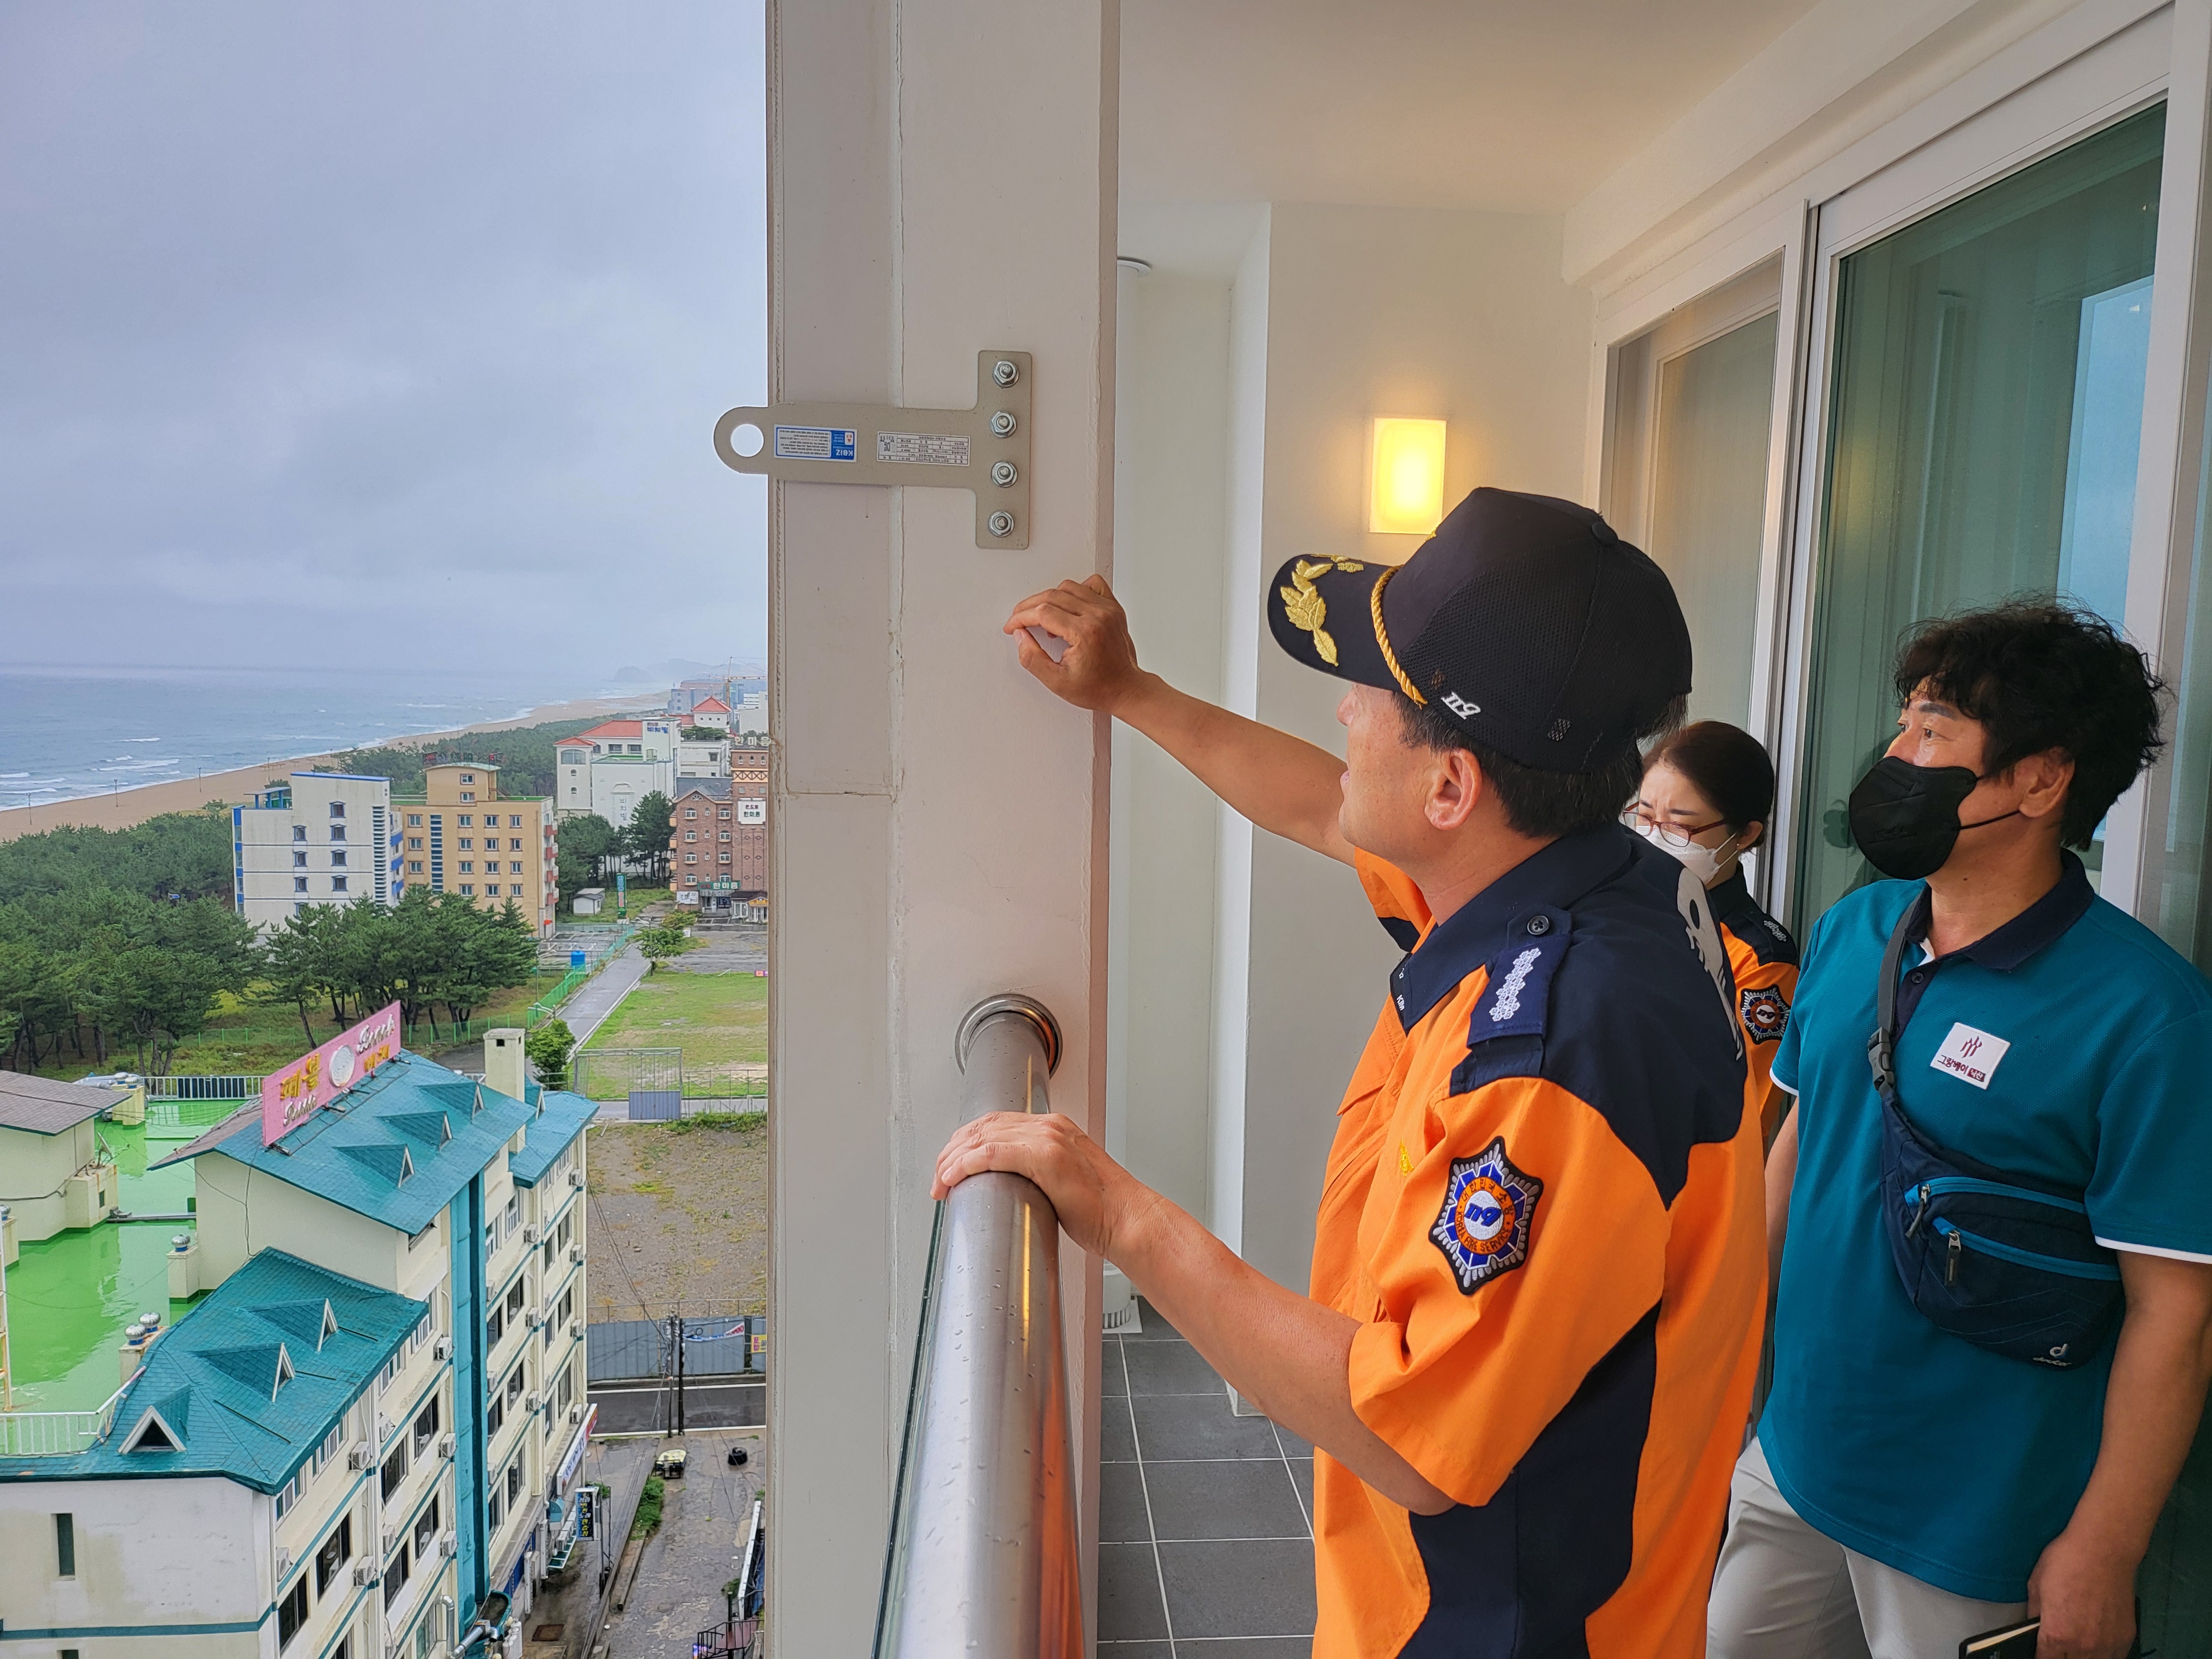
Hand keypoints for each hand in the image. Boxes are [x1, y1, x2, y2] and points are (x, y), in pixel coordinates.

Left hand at [931, 1110, 1155, 1261]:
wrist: (1127, 1220)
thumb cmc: (1100, 1210)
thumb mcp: (1062, 1181)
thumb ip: (1035, 1173)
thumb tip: (1006, 1187)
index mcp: (1052, 1129)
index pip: (994, 1123)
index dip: (964, 1142)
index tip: (949, 1166)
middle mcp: (1049, 1126)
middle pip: (983, 1126)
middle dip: (952, 1151)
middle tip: (938, 1178)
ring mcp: (1048, 1138)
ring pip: (983, 1137)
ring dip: (953, 1159)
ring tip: (940, 1182)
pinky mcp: (1047, 1157)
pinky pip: (994, 1153)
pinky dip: (968, 1163)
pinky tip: (954, 1177)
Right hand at [1004, 576, 1151, 714]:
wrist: (1126, 689)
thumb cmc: (1099, 688)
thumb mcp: (1057, 682)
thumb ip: (1032, 658)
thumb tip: (1020, 635)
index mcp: (1085, 632)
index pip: (1043, 612)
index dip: (1021, 617)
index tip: (1012, 626)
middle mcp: (1098, 615)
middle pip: (1052, 596)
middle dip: (1029, 607)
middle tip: (1020, 619)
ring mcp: (1108, 609)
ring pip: (1069, 587)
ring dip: (1050, 599)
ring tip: (1046, 620)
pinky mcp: (1113, 608)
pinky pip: (1091, 585)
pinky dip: (1076, 591)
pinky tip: (1069, 607)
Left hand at [2027, 1529, 2138, 1658]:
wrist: (2103, 1550)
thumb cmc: (2065, 1562)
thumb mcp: (2036, 1586)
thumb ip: (2034, 1615)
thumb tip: (2034, 1628)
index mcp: (2057, 1635)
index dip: (2039, 1657)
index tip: (2040, 1652)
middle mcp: (2084, 1647)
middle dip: (2060, 1657)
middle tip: (2058, 1646)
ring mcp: (2108, 1645)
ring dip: (2082, 1657)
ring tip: (2076, 1645)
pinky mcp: (2126, 1638)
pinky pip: (2114, 1657)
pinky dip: (2104, 1654)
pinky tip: (2097, 1645)